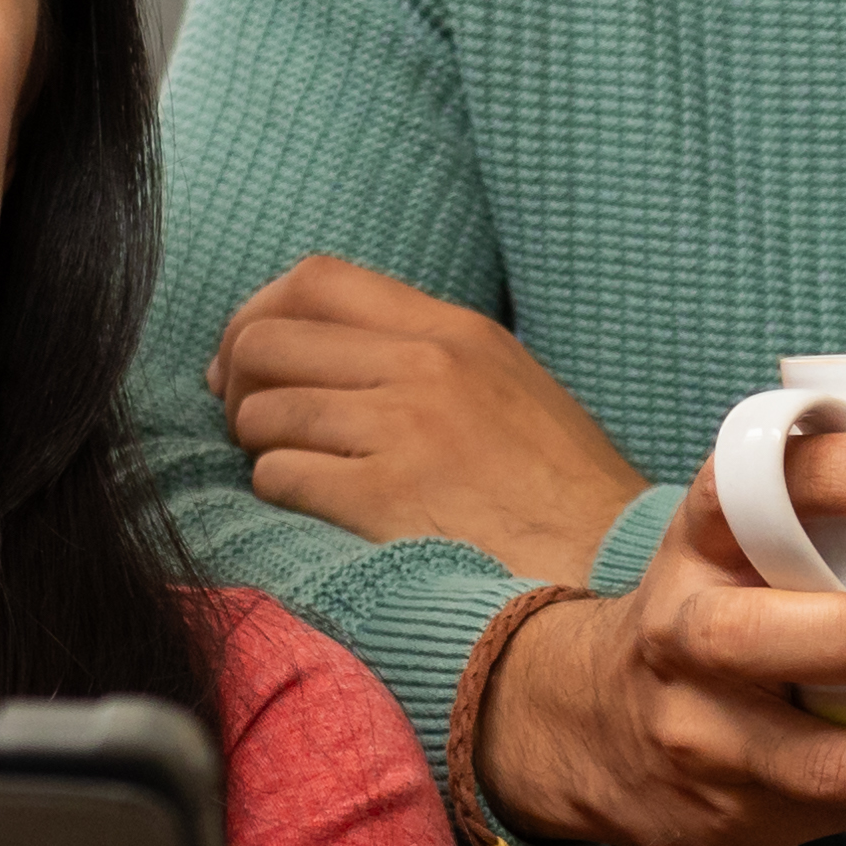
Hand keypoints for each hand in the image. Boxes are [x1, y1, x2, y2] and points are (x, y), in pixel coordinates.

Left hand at [213, 260, 646, 578]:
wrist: (610, 565)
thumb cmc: (563, 490)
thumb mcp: (511, 386)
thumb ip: (430, 355)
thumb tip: (331, 352)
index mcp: (454, 330)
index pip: (315, 280)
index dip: (258, 313)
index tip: (247, 358)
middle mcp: (425, 366)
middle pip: (267, 339)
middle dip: (235, 383)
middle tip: (248, 423)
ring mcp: (404, 430)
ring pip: (263, 411)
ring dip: (255, 444)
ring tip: (286, 466)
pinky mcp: (386, 500)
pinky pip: (281, 476)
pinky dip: (277, 491)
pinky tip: (312, 507)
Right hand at [475, 427, 845, 845]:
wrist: (594, 737)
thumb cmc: (723, 616)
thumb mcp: (741, 550)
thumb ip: (824, 516)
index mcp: (700, 550)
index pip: (740, 493)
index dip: (824, 477)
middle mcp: (685, 640)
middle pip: (751, 636)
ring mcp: (706, 742)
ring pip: (819, 762)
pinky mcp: (738, 819)